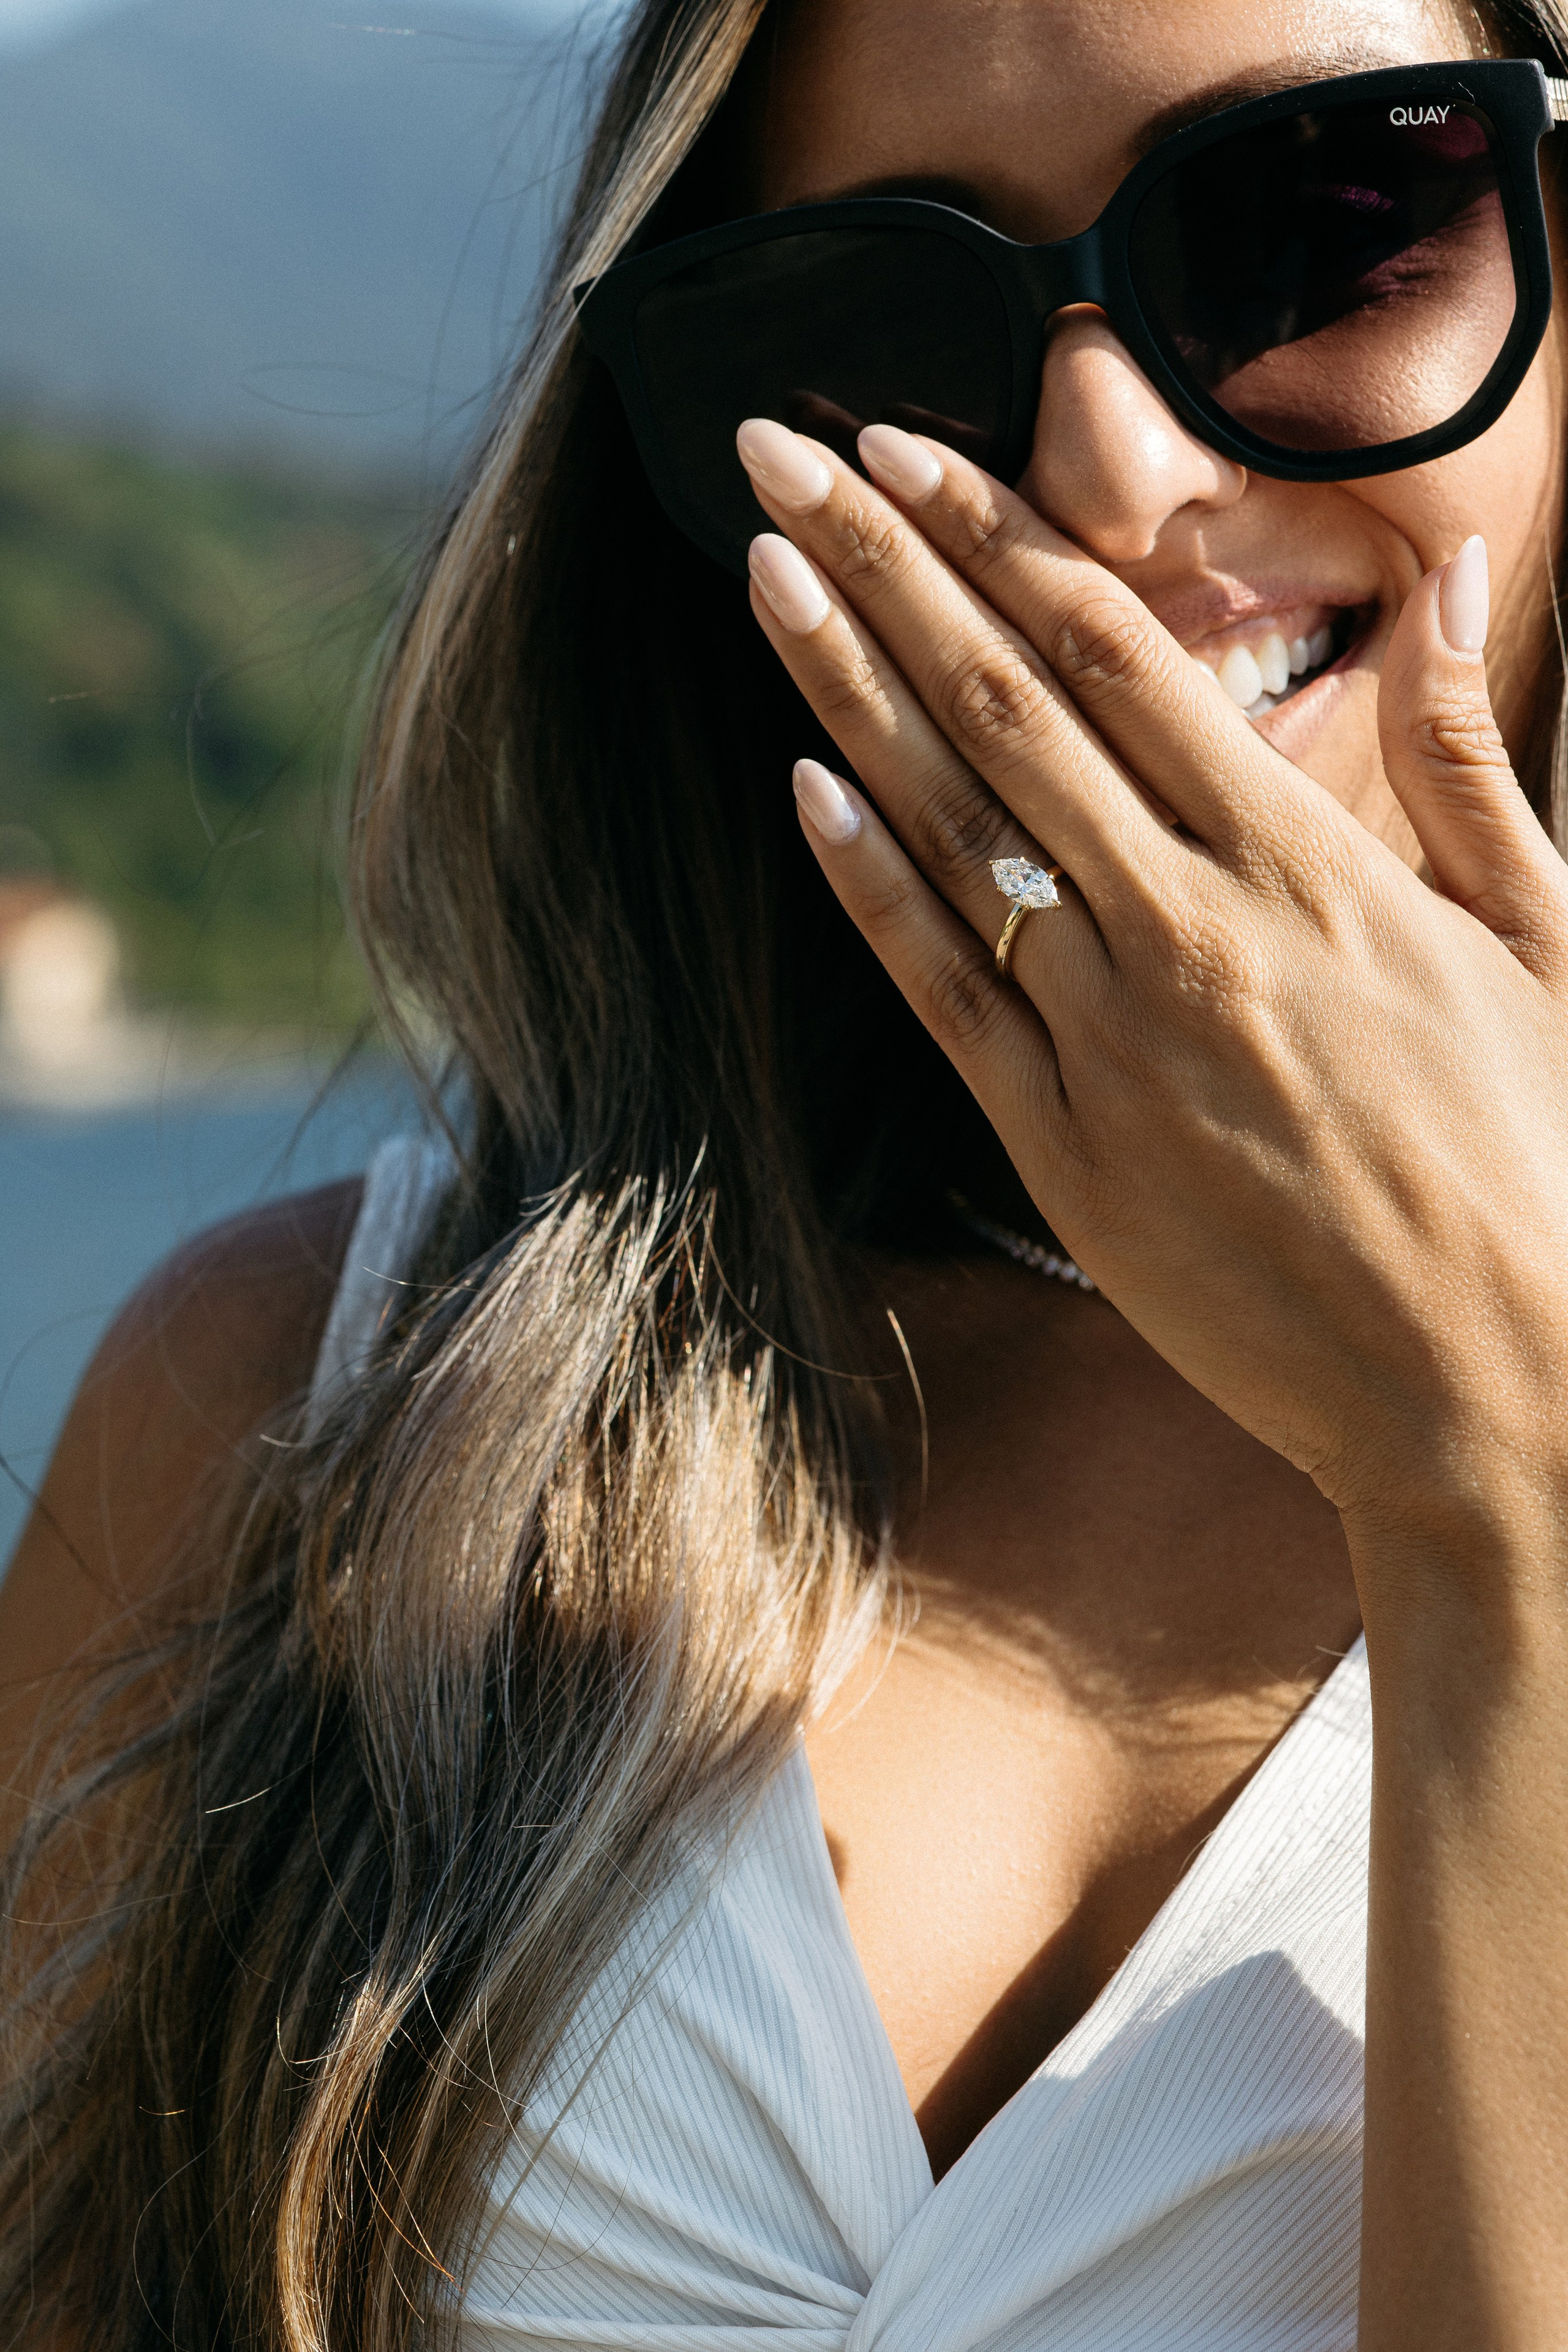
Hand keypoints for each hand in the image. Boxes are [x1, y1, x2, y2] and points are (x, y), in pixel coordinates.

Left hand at [737, 417, 1567, 1559]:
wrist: (1495, 1389)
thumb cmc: (1537, 1161)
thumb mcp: (1542, 936)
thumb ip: (1467, 752)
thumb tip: (1444, 578)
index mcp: (1305, 866)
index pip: (1114, 654)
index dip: (993, 537)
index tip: (903, 452)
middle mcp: (1188, 933)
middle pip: (1001, 707)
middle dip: (880, 566)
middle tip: (775, 455)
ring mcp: (1110, 1043)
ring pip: (949, 829)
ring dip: (843, 690)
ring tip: (764, 574)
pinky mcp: (1063, 1149)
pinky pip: (941, 992)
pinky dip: (868, 884)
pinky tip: (802, 787)